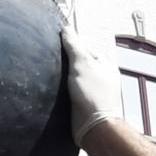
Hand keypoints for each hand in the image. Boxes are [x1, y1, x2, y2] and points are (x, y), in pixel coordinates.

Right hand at [62, 26, 122, 146]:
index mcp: (105, 65)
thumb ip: (74, 46)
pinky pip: (72, 94)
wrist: (93, 126)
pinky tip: (55, 93)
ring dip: (63, 80)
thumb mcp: (82, 64)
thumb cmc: (92, 93)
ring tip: (50, 78)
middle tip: (51, 64)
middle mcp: (101, 78)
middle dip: (66, 64)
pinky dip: (63, 92)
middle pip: (80, 65)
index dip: (71, 47)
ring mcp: (94, 93)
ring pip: (75, 80)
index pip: (86, 50)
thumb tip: (66, 28)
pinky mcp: (85, 106)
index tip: (57, 49)